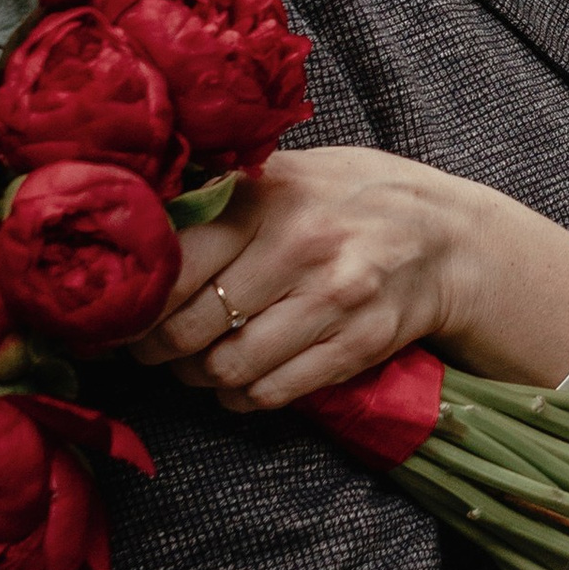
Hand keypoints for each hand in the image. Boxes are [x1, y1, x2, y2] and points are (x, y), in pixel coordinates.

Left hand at [133, 147, 568, 415]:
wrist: (449, 237)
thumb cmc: (352, 199)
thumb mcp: (290, 172)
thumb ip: (224, 191)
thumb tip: (134, 218)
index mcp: (269, 196)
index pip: (171, 263)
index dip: (133, 301)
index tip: (118, 312)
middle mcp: (300, 245)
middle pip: (190, 326)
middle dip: (157, 349)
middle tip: (150, 347)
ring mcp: (333, 298)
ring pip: (227, 368)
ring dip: (199, 378)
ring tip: (196, 364)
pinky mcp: (358, 344)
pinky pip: (272, 392)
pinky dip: (242, 397)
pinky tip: (240, 381)